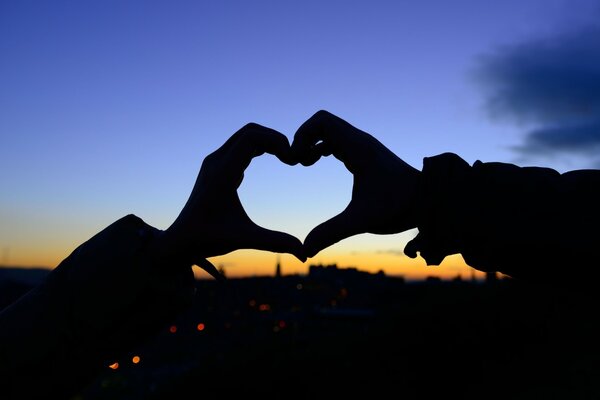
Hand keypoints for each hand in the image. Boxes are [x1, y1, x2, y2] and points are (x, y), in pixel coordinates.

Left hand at [164, 123, 306, 263]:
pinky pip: (240, 146)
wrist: (179, 240)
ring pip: (245, 136)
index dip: (277, 141)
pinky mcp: (216, 167)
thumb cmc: (207, 239)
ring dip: (268, 142)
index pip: (252, 137)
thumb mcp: (244, 239)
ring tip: (287, 158)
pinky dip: (259, 147)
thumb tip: (305, 254)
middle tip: (293, 157)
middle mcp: (216, 162)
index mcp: (222, 173)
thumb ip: (275, 242)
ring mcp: (215, 162)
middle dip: (275, 139)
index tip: (292, 160)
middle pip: (250, 131)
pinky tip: (274, 160)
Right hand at [290, 110, 420, 257]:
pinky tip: (317, 164)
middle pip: (322, 123)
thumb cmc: (399, 207)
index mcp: (358, 148)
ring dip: (312, 142)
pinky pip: (337, 140)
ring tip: (303, 164)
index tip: (296, 160)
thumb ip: (331, 233)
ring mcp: (363, 146)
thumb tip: (305, 250)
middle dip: (303, 138)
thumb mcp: (361, 220)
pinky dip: (322, 147)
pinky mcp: (365, 154)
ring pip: (329, 131)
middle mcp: (360, 141)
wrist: (429, 201)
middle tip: (296, 162)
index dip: (302, 135)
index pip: (322, 121)